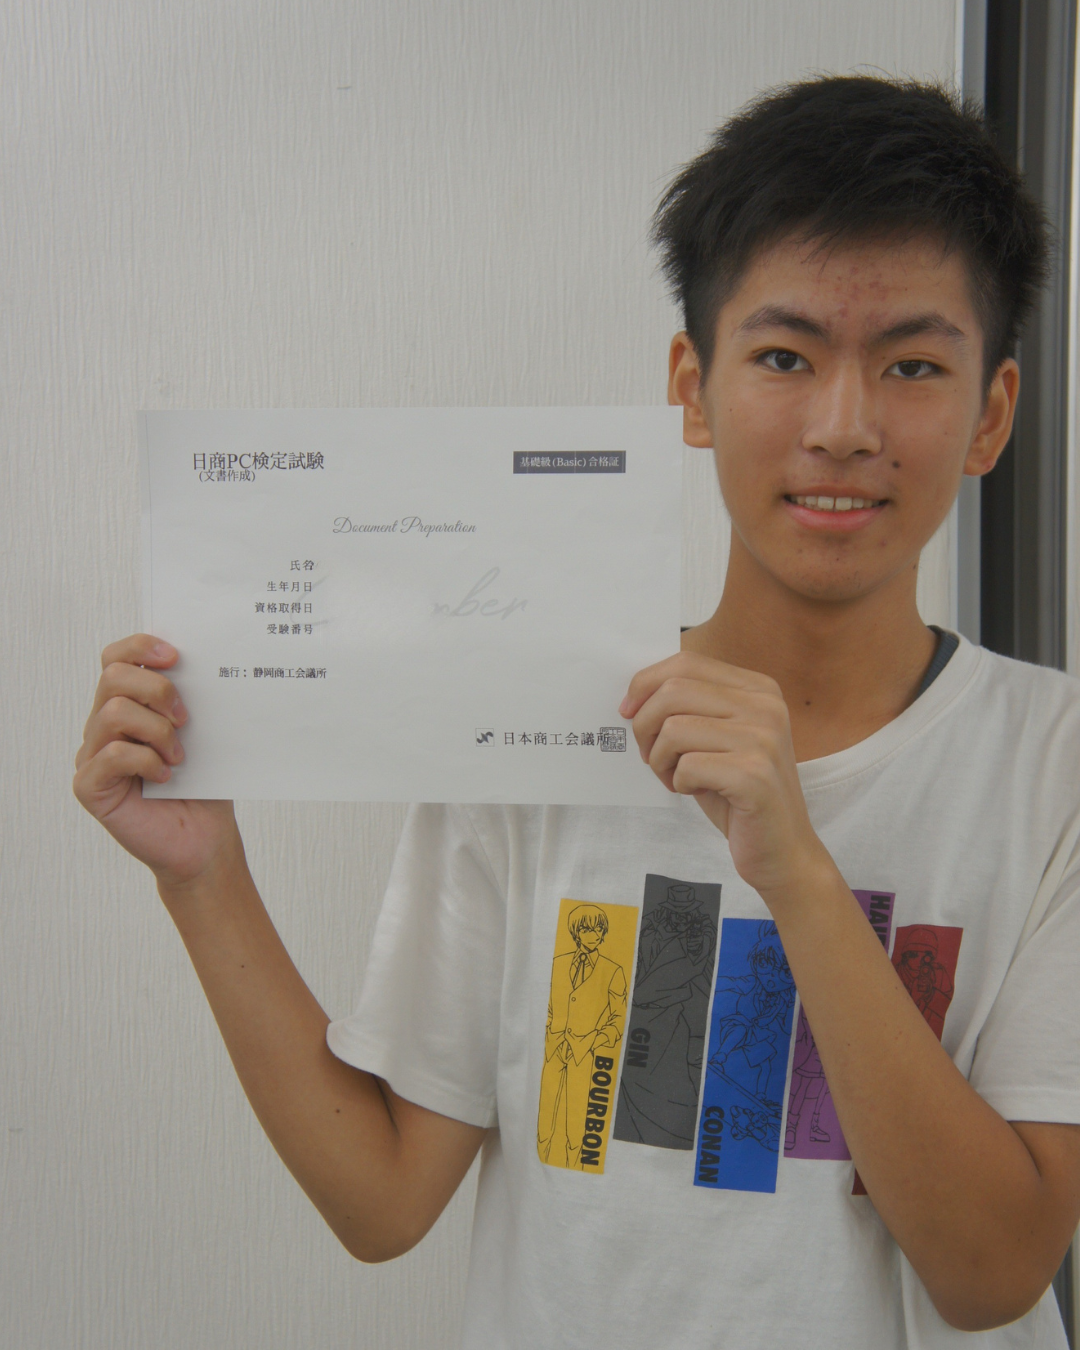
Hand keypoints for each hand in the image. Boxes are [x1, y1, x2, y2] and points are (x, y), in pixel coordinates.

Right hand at [73, 634, 240, 888]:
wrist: (204, 839)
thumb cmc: (203, 786)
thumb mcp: (203, 733)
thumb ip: (191, 699)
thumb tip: (206, 661)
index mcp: (128, 705)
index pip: (116, 657)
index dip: (141, 646)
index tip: (177, 655)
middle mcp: (103, 726)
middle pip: (113, 676)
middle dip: (157, 688)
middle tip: (186, 718)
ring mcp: (92, 756)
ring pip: (113, 712)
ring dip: (157, 730)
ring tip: (179, 755)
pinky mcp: (90, 786)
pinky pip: (112, 755)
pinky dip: (147, 760)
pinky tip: (167, 776)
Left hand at [621, 652, 830, 898]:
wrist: (782, 849)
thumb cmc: (737, 793)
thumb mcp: (714, 738)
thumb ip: (688, 707)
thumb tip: (634, 693)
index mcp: (758, 689)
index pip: (686, 662)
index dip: (645, 684)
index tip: (627, 711)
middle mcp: (766, 706)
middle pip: (673, 691)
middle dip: (645, 726)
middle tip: (653, 756)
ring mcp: (764, 740)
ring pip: (674, 729)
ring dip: (661, 760)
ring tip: (677, 778)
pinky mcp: (755, 776)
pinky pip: (687, 766)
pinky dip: (679, 783)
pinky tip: (697, 793)